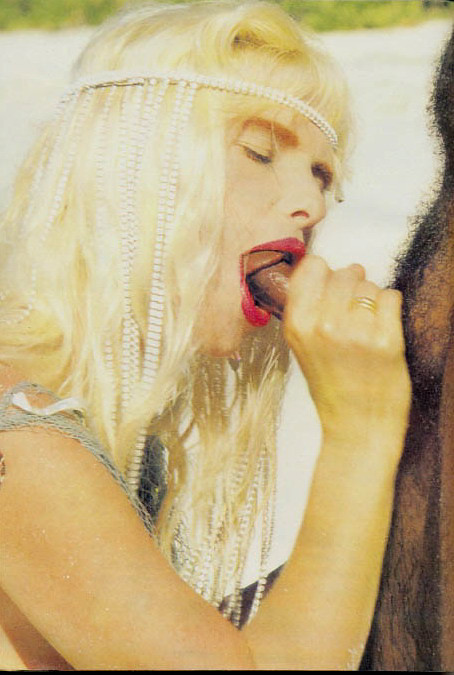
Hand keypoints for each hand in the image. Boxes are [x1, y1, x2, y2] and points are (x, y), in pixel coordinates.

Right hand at [283, 256, 410, 452]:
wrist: (357, 428)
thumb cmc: (331, 386)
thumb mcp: (301, 347)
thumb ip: (306, 307)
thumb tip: (321, 266)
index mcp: (297, 325)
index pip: (312, 266)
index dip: (325, 273)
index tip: (331, 287)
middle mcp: (323, 325)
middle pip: (345, 272)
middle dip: (352, 286)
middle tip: (354, 312)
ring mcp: (356, 332)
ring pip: (369, 285)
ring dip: (372, 299)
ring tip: (367, 327)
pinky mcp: (387, 340)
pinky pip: (391, 297)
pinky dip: (390, 309)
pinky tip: (382, 331)